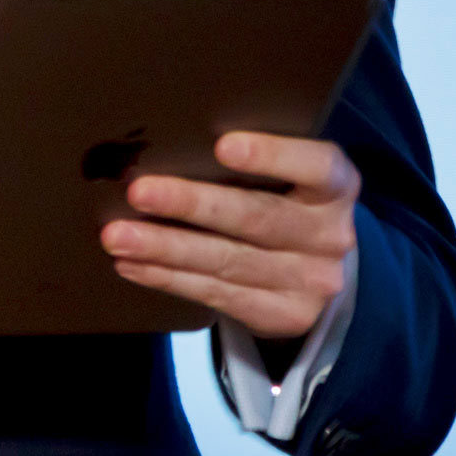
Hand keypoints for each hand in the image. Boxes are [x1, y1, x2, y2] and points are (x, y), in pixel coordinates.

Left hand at [100, 131, 356, 339]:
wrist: (326, 268)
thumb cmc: (292, 202)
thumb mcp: (295, 176)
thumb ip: (260, 162)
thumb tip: (174, 140)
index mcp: (337, 186)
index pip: (314, 166)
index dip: (271, 156)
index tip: (222, 145)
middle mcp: (330, 235)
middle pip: (256, 219)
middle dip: (192, 205)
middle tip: (140, 192)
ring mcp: (310, 281)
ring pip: (227, 262)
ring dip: (165, 248)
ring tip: (118, 236)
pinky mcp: (284, 315)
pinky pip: (217, 295)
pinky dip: (168, 279)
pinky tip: (134, 264)